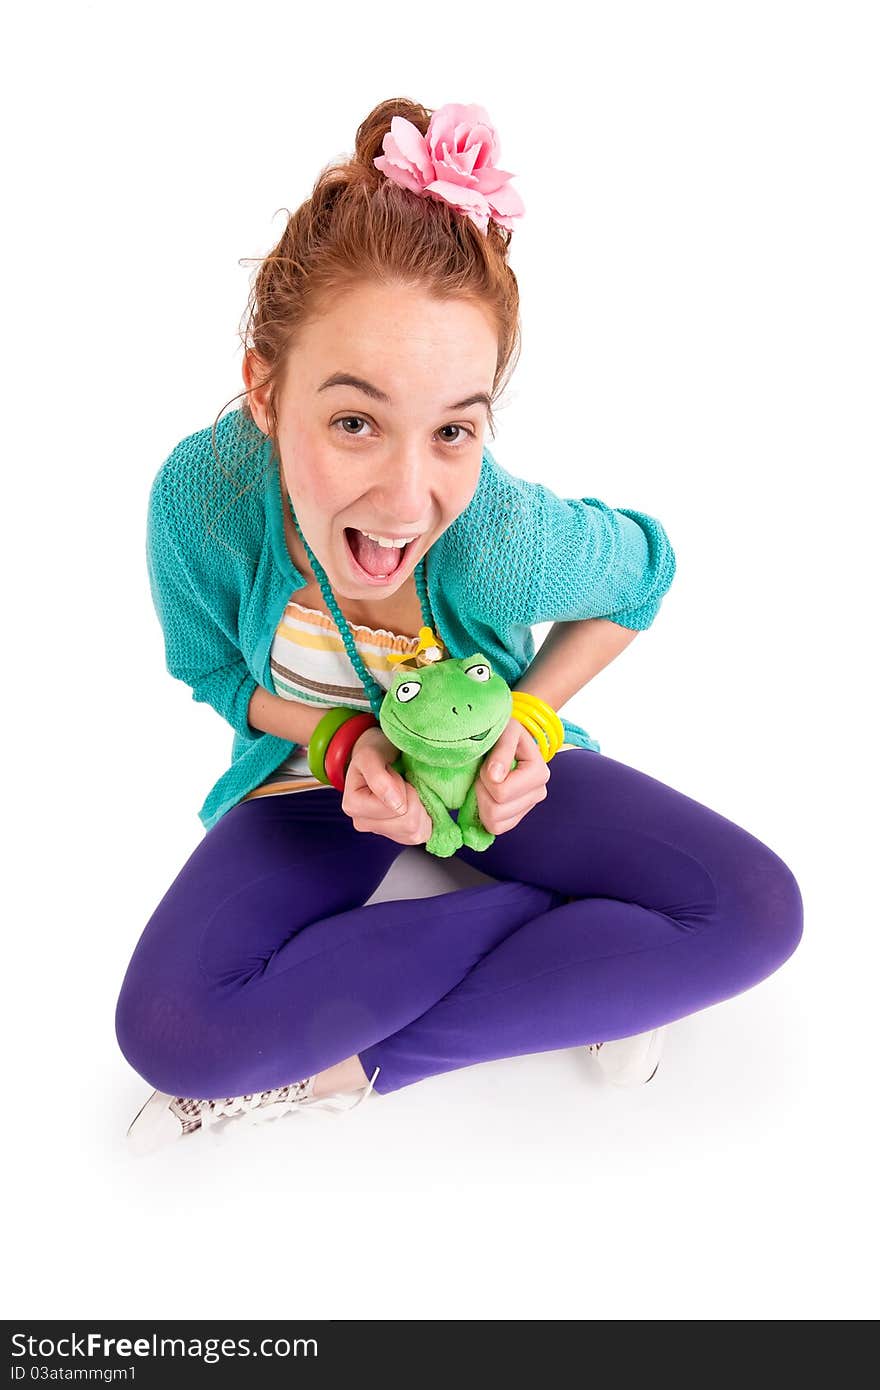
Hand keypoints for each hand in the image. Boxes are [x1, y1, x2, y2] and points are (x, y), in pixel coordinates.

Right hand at [341, 725, 432, 845]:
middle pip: (408, 824)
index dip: (404, 789)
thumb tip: (396, 804)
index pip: (397, 809)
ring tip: (407, 791)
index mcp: (353, 806)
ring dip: (421, 808)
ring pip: (416, 833)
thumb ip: (378, 777)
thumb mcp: (370, 754)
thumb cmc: (374, 751)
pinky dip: (426, 818)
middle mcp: (364, 823)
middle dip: (415, 799)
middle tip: (403, 782)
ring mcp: (382, 832)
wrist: (380, 754)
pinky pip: (422, 834)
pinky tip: (415, 803)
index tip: (394, 774)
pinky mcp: (398, 836)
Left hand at [475, 715, 550, 835]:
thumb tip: (496, 777)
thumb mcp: (505, 731)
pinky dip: (484, 815)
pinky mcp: (517, 816)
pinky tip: (486, 796)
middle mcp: (538, 793)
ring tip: (485, 783)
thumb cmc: (505, 732)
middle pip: (497, 811)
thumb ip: (502, 750)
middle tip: (483, 773)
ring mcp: (528, 807)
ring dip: (482, 803)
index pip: (502, 792)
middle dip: (482, 792)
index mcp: (538, 773)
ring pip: (495, 823)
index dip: (485, 778)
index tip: (487, 763)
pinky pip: (496, 828)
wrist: (505, 738)